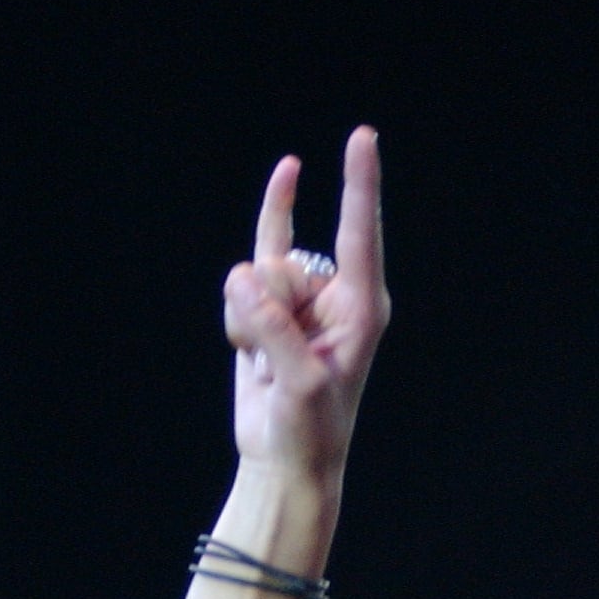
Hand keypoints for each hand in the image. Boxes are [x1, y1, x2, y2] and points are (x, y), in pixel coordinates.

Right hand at [225, 126, 391, 483]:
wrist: (284, 460)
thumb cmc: (310, 430)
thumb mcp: (300, 384)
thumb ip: (274, 329)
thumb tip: (243, 276)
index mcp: (361, 307)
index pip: (359, 232)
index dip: (358, 182)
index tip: (362, 137)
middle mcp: (334, 295)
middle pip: (283, 263)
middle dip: (265, 306)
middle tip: (278, 361)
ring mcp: (300, 300)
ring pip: (253, 274)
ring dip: (246, 319)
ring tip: (265, 363)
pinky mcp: (269, 309)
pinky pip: (241, 284)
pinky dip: (236, 311)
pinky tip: (252, 319)